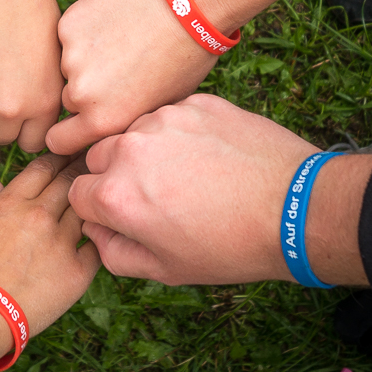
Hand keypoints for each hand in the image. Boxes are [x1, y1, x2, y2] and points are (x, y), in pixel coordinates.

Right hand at [0, 154, 100, 356]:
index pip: (44, 167)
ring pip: (86, 210)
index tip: (69, 151)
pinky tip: (103, 234)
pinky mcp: (76, 273)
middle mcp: (39, 216)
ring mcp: (60, 243)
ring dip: (94, 201)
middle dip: (83, 167)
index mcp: (11, 203)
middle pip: (70, 180)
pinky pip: (97, 247)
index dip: (59, 156)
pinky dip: (100, 238)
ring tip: (104, 194)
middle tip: (96, 160)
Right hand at [46, 0, 216, 154]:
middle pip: (68, 100)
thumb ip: (127, 119)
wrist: (191, 0)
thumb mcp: (163, 104)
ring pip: (68, 64)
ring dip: (86, 57)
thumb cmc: (187, 55)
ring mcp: (71, 57)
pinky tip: (118, 17)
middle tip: (118, 67)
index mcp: (104, 121)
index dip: (68, 132)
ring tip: (123, 39)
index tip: (79, 120)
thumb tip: (108, 125)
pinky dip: (87, 29)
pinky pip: (70, 34)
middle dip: (86, 89)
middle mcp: (82, 94)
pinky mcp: (69, 24)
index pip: (60, 140)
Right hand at [69, 94, 371, 286]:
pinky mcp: (196, 102)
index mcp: (116, 195)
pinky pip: (172, 116)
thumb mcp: (166, 269)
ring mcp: (165, 119)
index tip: (127, 216)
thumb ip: (114, 252)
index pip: (77, 193)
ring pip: (135, 132)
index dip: (99, 209)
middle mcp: (131, 149)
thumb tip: (96, 230)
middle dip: (117, 176)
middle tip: (157, 196)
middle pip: (98, 156)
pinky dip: (182, 133)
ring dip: (148, 151)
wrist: (294, 208)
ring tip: (189, 176)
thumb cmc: (231, 246)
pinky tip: (211, 157)